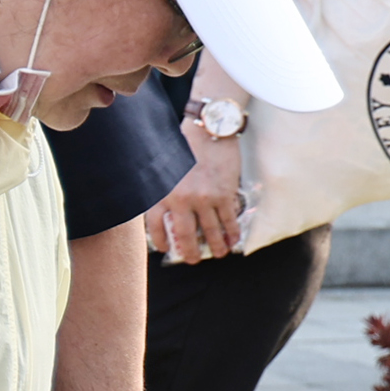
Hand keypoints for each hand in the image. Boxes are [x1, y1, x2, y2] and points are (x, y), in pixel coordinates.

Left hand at [146, 130, 245, 262]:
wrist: (208, 130)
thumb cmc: (183, 146)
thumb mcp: (162, 169)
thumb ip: (162, 190)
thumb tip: (163, 212)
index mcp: (162, 193)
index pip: (156, 227)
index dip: (161, 242)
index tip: (166, 250)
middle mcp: (181, 200)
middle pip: (186, 236)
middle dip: (190, 253)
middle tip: (193, 260)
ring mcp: (204, 199)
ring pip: (211, 232)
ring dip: (216, 247)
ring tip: (219, 254)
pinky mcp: (224, 195)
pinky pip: (229, 221)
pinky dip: (232, 234)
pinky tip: (233, 241)